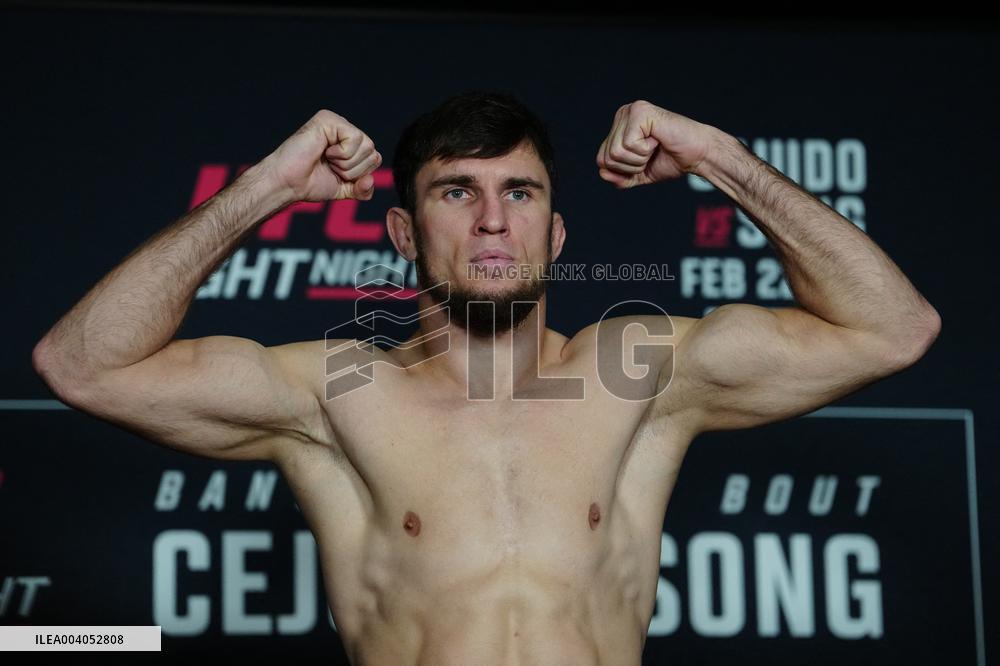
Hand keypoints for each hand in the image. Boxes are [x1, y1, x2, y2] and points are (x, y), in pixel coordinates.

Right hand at [264, 109, 382, 202]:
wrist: (289, 183)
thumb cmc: (310, 183)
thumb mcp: (345, 189)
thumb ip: (363, 189)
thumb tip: (370, 180)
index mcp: (350, 144)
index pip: (375, 158)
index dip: (360, 174)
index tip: (337, 174)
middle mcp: (345, 131)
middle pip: (373, 152)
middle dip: (353, 170)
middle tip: (330, 167)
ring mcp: (337, 123)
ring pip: (367, 145)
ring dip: (346, 163)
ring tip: (327, 160)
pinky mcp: (329, 119)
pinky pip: (355, 138)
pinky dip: (342, 153)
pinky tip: (325, 152)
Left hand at [596, 100, 715, 187]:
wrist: (696, 155)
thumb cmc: (670, 160)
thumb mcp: (638, 174)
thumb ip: (618, 177)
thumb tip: (602, 172)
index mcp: (619, 127)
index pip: (602, 159)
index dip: (623, 170)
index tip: (644, 160)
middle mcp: (623, 114)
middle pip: (607, 157)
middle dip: (631, 165)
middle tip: (651, 153)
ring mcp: (631, 111)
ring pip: (616, 152)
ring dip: (639, 158)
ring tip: (654, 146)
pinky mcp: (640, 111)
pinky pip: (628, 144)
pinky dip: (644, 150)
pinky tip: (657, 139)